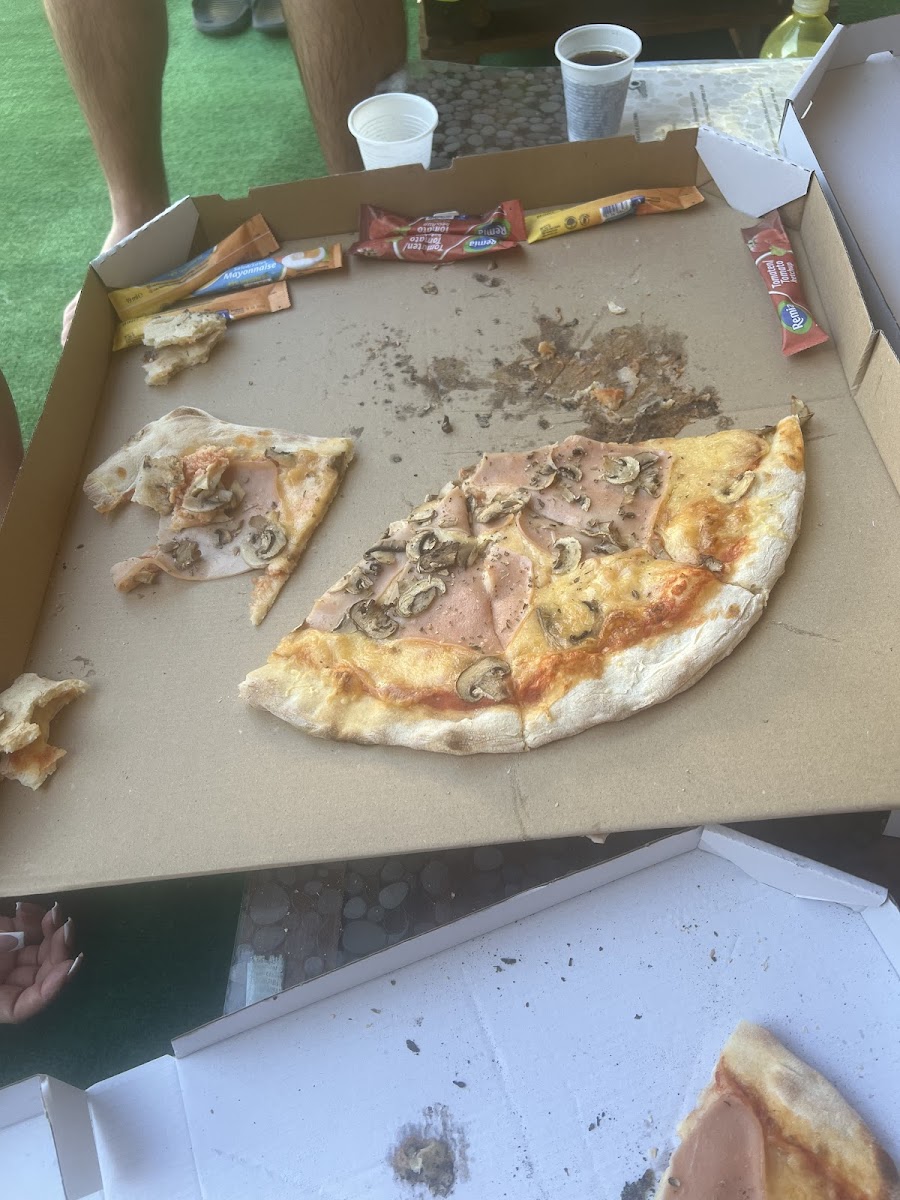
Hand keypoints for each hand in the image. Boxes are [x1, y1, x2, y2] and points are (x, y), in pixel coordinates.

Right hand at [0, 902, 81, 1022]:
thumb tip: (14, 941)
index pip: (26, 1006)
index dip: (50, 989)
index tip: (68, 966)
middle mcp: (7, 983)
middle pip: (43, 974)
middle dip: (59, 950)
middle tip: (66, 928)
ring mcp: (10, 959)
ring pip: (43, 949)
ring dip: (53, 931)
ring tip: (55, 913)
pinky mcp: (10, 935)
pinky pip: (30, 929)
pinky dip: (33, 917)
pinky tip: (24, 908)